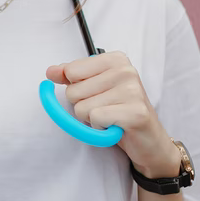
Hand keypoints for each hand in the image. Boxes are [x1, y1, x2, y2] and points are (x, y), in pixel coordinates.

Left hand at [45, 52, 180, 177]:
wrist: (149, 140)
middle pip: (73, 91)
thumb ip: (71, 77)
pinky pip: (95, 119)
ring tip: (111, 117)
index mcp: (115, 59)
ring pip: (81, 107)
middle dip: (83, 105)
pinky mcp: (135, 112)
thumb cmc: (120, 111)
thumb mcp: (94, 88)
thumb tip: (50, 71)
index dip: (76, 87)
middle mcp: (125, 70)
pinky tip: (115, 126)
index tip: (94, 93)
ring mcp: (132, 90)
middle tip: (105, 108)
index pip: (71, 70)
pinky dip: (100, 128)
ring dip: (92, 119)